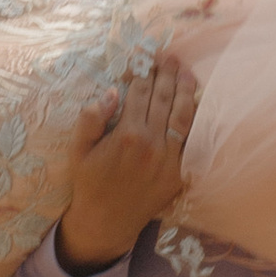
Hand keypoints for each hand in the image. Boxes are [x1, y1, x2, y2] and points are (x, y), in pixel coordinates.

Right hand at [54, 50, 201, 271]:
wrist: (107, 220)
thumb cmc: (90, 182)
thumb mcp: (78, 150)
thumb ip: (91, 119)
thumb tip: (112, 92)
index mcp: (126, 134)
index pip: (139, 92)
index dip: (142, 70)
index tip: (145, 55)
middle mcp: (151, 143)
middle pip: (163, 98)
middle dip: (167, 73)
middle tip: (169, 56)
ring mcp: (169, 158)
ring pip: (182, 115)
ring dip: (186, 89)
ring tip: (186, 71)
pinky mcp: (179, 172)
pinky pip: (191, 139)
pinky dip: (195, 119)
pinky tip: (196, 103)